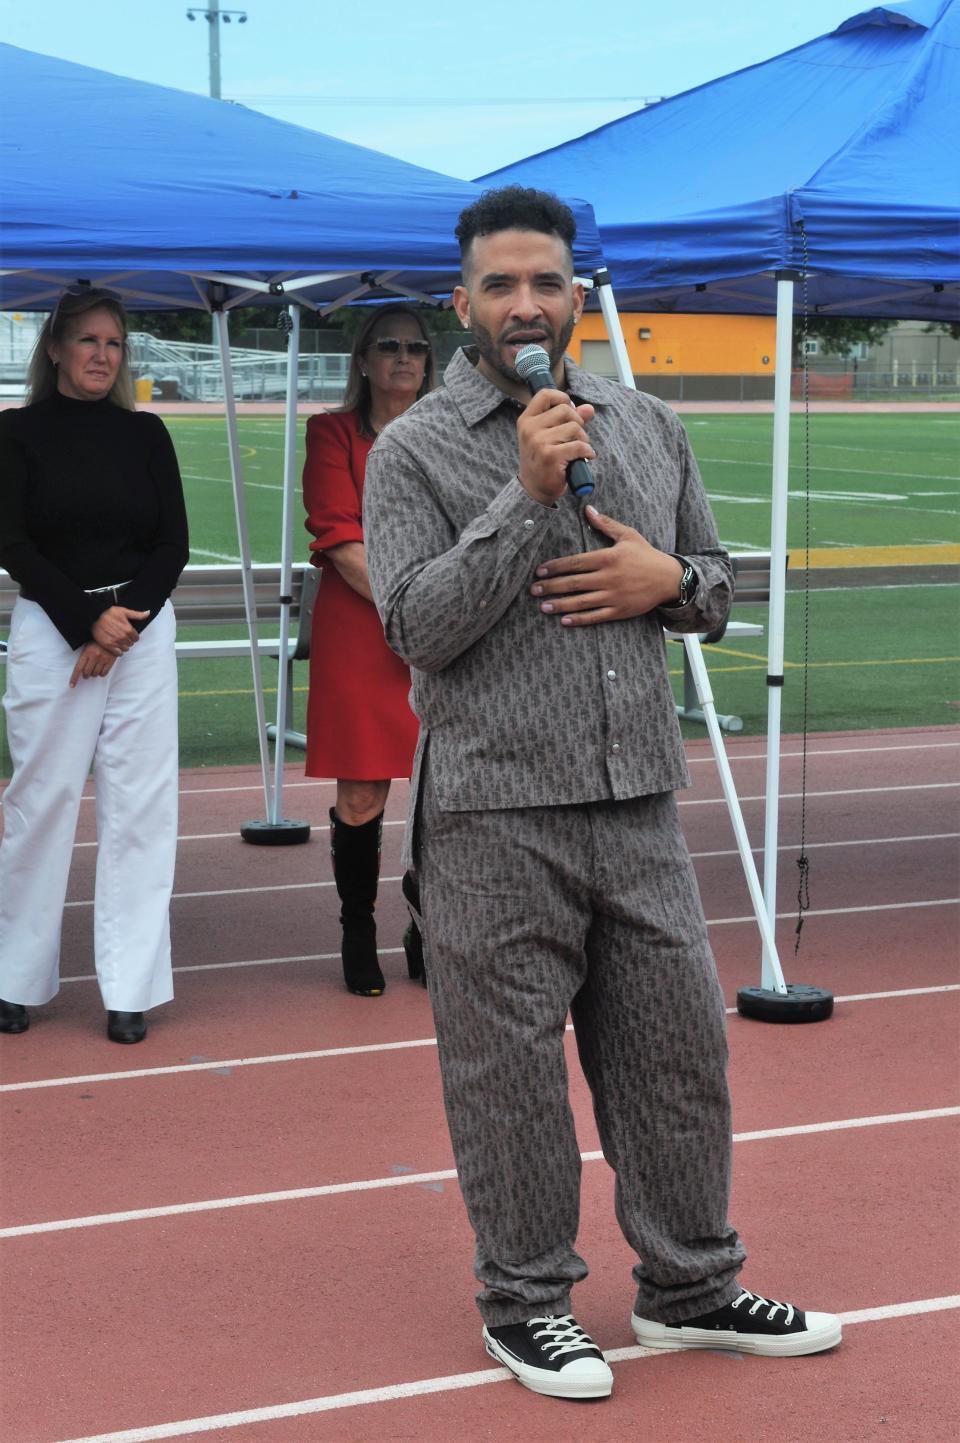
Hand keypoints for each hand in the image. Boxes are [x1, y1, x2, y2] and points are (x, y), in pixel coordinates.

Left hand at [70, 643, 117, 687]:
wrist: (112, 636)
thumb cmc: (98, 641)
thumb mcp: (88, 646)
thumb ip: (84, 656)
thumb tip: (80, 670)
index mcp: (87, 652)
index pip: (78, 668)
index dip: (74, 678)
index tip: (72, 685)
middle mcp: (95, 656)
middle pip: (87, 673)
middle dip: (86, 675)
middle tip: (87, 673)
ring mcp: (103, 659)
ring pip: (95, 674)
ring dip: (94, 673)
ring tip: (95, 668)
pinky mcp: (110, 661)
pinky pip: (104, 673)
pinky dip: (101, 673)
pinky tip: (101, 669)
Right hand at [92, 605, 149, 654]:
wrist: (94, 616)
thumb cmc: (109, 613)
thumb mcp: (124, 611)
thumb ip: (137, 615)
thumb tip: (148, 613)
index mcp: (128, 629)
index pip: (136, 638)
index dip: (133, 636)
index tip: (128, 633)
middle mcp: (123, 637)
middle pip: (131, 643)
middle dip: (128, 640)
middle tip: (122, 636)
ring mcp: (116, 642)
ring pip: (126, 649)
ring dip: (124, 646)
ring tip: (118, 641)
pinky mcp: (108, 646)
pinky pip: (118, 653)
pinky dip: (118, 651)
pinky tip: (115, 646)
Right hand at [516, 389, 595, 505]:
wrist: (534, 490)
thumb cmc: (542, 461)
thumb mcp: (549, 436)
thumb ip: (568, 420)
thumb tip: (589, 409)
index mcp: (526, 420)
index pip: (545, 394)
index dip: (562, 398)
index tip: (569, 409)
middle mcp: (530, 429)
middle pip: (565, 410)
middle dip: (577, 423)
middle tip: (576, 438)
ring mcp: (539, 442)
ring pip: (574, 427)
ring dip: (583, 439)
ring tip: (577, 451)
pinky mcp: (551, 456)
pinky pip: (579, 446)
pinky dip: (587, 452)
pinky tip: (584, 458)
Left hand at [529, 505, 684, 625]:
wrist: (669, 578)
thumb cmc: (646, 555)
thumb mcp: (628, 535)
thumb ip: (605, 524)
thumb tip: (587, 509)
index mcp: (608, 558)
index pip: (575, 563)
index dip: (555, 567)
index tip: (540, 571)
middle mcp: (609, 578)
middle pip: (573, 583)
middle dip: (551, 587)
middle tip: (534, 590)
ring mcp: (614, 596)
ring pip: (581, 602)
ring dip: (560, 605)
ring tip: (543, 607)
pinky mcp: (620, 611)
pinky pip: (595, 617)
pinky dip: (579, 619)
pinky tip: (564, 620)